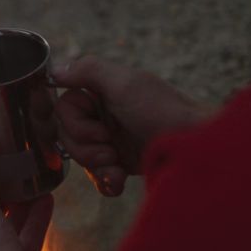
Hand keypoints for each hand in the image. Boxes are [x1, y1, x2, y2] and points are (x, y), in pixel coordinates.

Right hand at [51, 56, 213, 196]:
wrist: (195, 149)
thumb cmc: (163, 112)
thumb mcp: (125, 83)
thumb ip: (88, 70)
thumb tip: (56, 68)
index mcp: (102, 91)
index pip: (63, 107)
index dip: (75, 123)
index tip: (100, 128)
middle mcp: (104, 114)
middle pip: (67, 134)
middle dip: (86, 147)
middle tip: (109, 150)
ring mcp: (112, 141)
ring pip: (80, 157)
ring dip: (97, 165)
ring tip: (118, 167)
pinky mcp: (122, 165)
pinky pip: (98, 177)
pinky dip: (107, 181)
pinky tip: (120, 181)